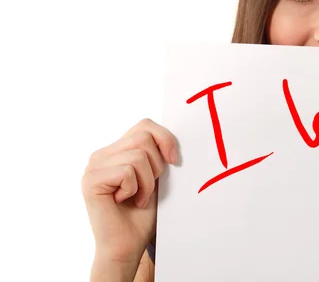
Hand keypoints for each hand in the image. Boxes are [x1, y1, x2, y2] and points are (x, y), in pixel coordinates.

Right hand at [81, 118, 177, 278]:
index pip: (145, 125)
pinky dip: (135, 189)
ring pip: (138, 155)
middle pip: (143, 137)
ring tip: (137, 197)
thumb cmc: (143, 214)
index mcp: (117, 150)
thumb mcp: (156, 176)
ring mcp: (94, 166)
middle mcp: (102, 154)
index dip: (165, 139)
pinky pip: (127, 171)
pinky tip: (125, 201)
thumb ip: (157, 153)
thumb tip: (176, 135)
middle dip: (156, 165)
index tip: (175, 161)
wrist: (128, 245)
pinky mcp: (91, 180)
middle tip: (147, 188)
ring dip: (147, 182)